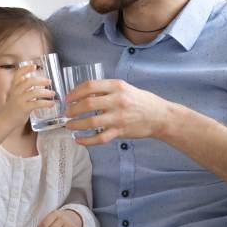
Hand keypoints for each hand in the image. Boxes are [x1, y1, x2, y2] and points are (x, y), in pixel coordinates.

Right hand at [2, 64, 55, 121]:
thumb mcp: (16, 96)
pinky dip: (45, 103)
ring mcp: (19, 100)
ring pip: (34, 92)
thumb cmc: (13, 108)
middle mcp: (15, 92)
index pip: (18, 75)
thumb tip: (38, 84)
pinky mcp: (23, 108)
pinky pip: (36, 104)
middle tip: (49, 81)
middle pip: (28, 82)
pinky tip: (51, 103)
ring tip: (53, 93)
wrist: (6, 120)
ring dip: (45, 92)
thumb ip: (24, 89)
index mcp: (14, 87)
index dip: (25, 69)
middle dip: (40, 80)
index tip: (34, 66)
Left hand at [63, 79, 177, 144]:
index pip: (90, 86)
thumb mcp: (125, 88)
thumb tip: (84, 93)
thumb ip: (107, 89)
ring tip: (69, 125)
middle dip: (72, 109)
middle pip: (87, 104)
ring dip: (76, 124)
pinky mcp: (120, 131)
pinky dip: (86, 141)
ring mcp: (118, 117)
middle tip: (67, 113)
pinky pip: (100, 138)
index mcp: (117, 86)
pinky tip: (78, 140)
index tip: (68, 98)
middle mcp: (117, 100)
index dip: (75, 92)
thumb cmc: (141, 101)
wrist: (160, 116)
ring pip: (91, 122)